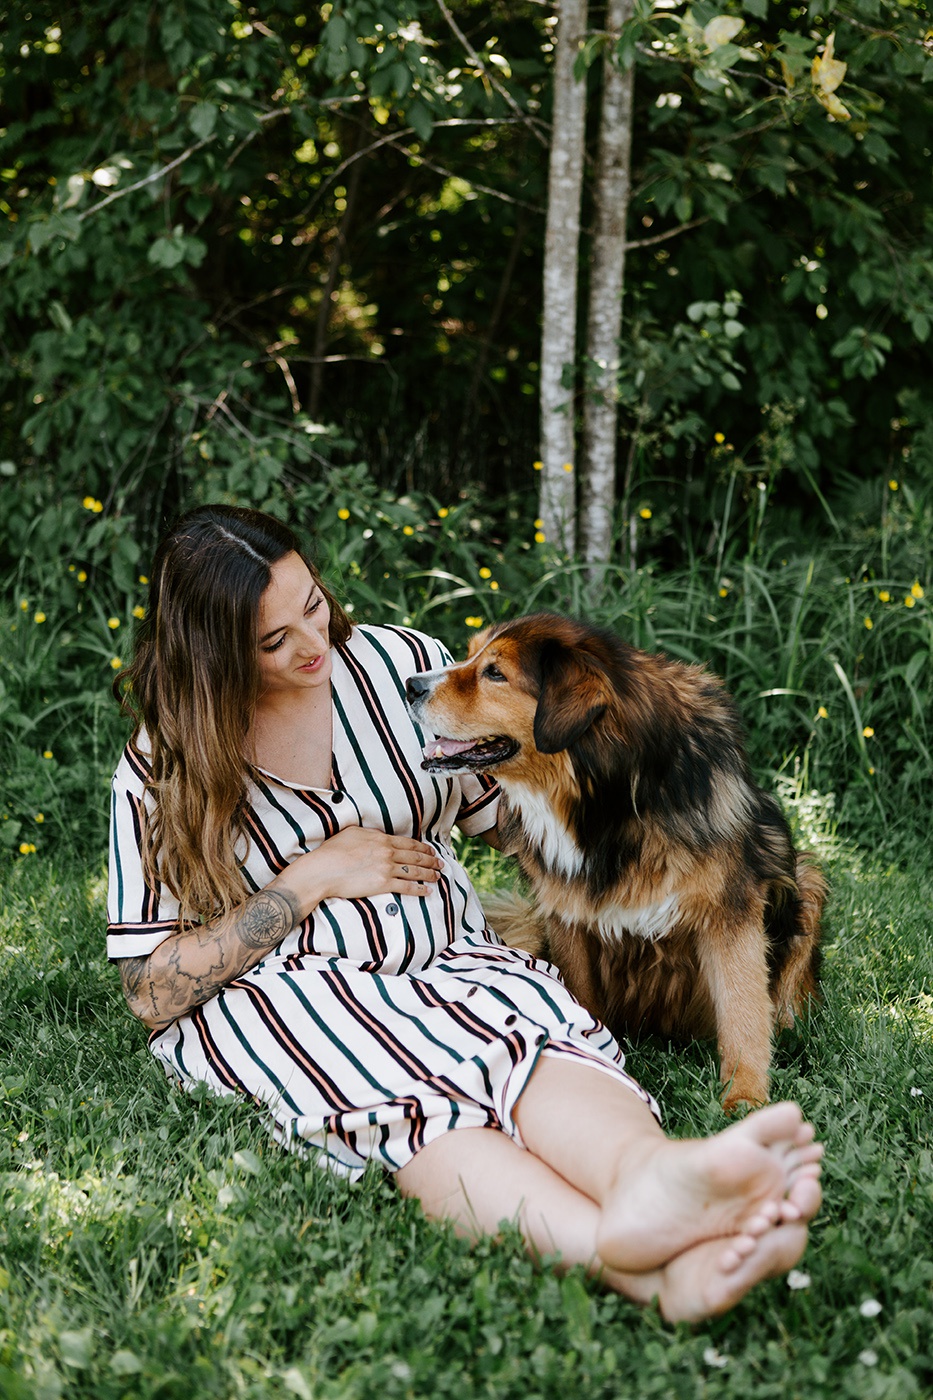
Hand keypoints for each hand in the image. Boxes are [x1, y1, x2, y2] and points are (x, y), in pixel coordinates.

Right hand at [277, 827, 443, 911]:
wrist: (323, 869)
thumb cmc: (332, 851)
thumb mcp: (352, 833)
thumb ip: (370, 834)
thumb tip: (379, 835)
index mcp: (381, 839)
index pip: (408, 843)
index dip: (423, 847)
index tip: (431, 850)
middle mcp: (387, 852)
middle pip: (416, 856)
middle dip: (431, 860)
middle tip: (441, 863)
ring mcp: (387, 868)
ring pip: (415, 871)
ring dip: (429, 873)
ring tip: (438, 875)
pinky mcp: (383, 884)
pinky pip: (407, 887)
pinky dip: (420, 889)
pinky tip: (428, 890)